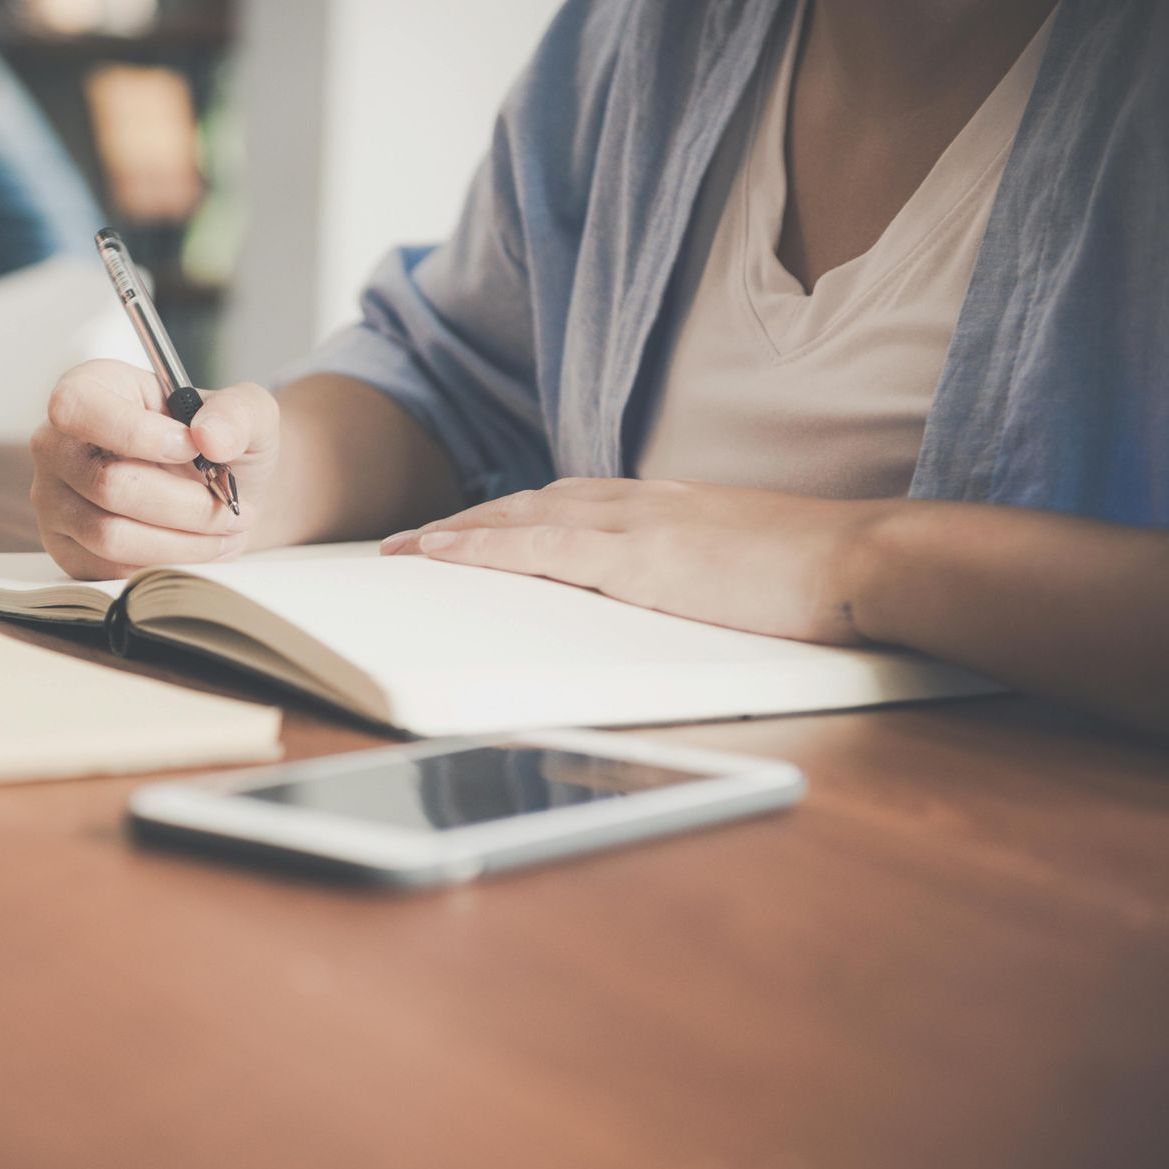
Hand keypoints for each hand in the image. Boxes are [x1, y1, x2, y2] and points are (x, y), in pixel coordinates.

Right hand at [30, 359, 280, 579]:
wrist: (226, 490)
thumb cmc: (224, 444)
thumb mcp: (250, 412)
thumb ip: (238, 413)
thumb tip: (210, 437)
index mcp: (91, 390)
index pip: (77, 409)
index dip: (138, 435)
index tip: (194, 449)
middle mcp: (58, 444)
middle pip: (108, 485)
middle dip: (188, 505)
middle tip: (234, 508)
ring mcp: (56, 499)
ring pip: (111, 536)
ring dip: (185, 541)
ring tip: (227, 530)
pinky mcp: (69, 548)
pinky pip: (112, 569)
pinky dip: (169, 564)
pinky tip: (203, 547)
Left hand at [380, 478, 900, 644]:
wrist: (859, 558)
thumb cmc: (813, 568)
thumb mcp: (739, 559)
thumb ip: (695, 564)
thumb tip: (673, 588)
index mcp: (663, 506)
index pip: (568, 503)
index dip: (513, 517)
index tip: (473, 530)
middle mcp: (639, 503)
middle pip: (531, 502)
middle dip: (468, 522)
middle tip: (414, 540)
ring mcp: (636, 525)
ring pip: (522, 517)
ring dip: (457, 533)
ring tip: (405, 549)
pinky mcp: (639, 559)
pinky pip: (540, 547)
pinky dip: (483, 547)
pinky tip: (440, 554)